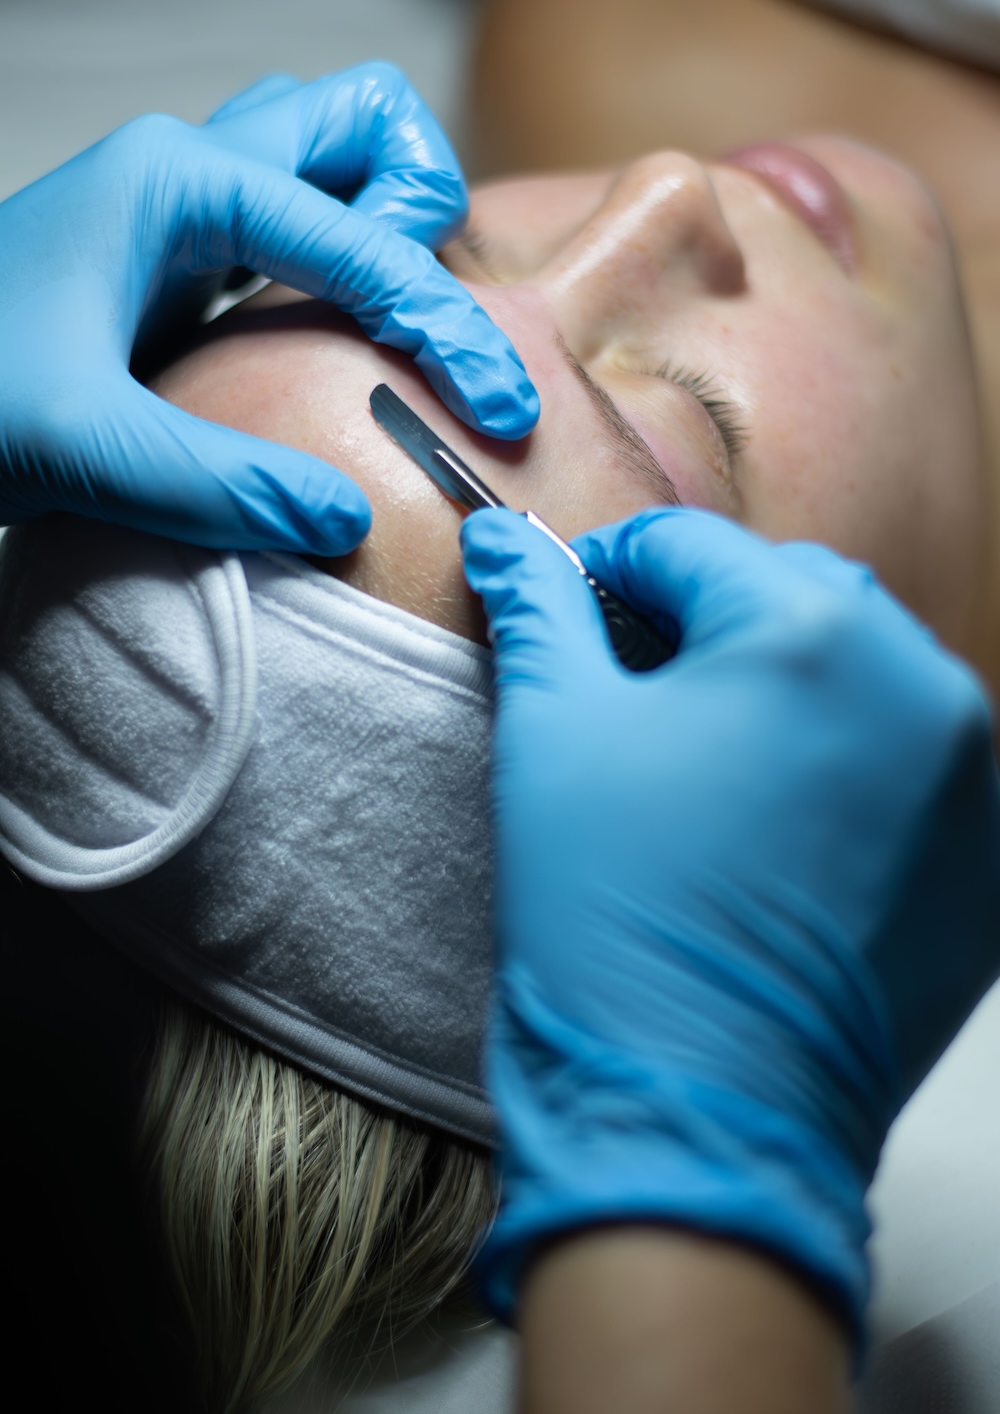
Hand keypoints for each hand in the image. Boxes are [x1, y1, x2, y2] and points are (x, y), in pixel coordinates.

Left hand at [0, 64, 537, 551]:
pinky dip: (344, 257)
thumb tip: (348, 516)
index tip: (497, 414)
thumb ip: (216, 484)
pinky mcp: (180, 253)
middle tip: (420, 320)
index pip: (363, 238)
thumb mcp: (79, 448)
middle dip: (424, 207)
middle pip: (362, 121)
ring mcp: (184, 202)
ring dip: (388, 217)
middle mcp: (191, 167)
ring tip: (393, 325)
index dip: (445, 327)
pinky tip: (338, 344)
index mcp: (178, 182)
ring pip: (330, 152)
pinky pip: (295, 218)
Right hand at [462, 505, 999, 1350]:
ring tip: (706, 764)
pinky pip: (910, 759)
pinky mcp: (982, 859)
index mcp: (809, 631)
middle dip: (705, 620)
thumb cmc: (615, 917)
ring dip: (782, 684)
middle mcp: (918, 682)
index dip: (609, 573)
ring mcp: (969, 776)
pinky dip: (844, 760)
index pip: (688, 546)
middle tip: (633, 694)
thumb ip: (536, 613)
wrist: (700, 1116)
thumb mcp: (553, 737)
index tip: (572, 618)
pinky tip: (772, 826)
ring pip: (860, 670)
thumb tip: (500, 539)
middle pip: (788, 591)